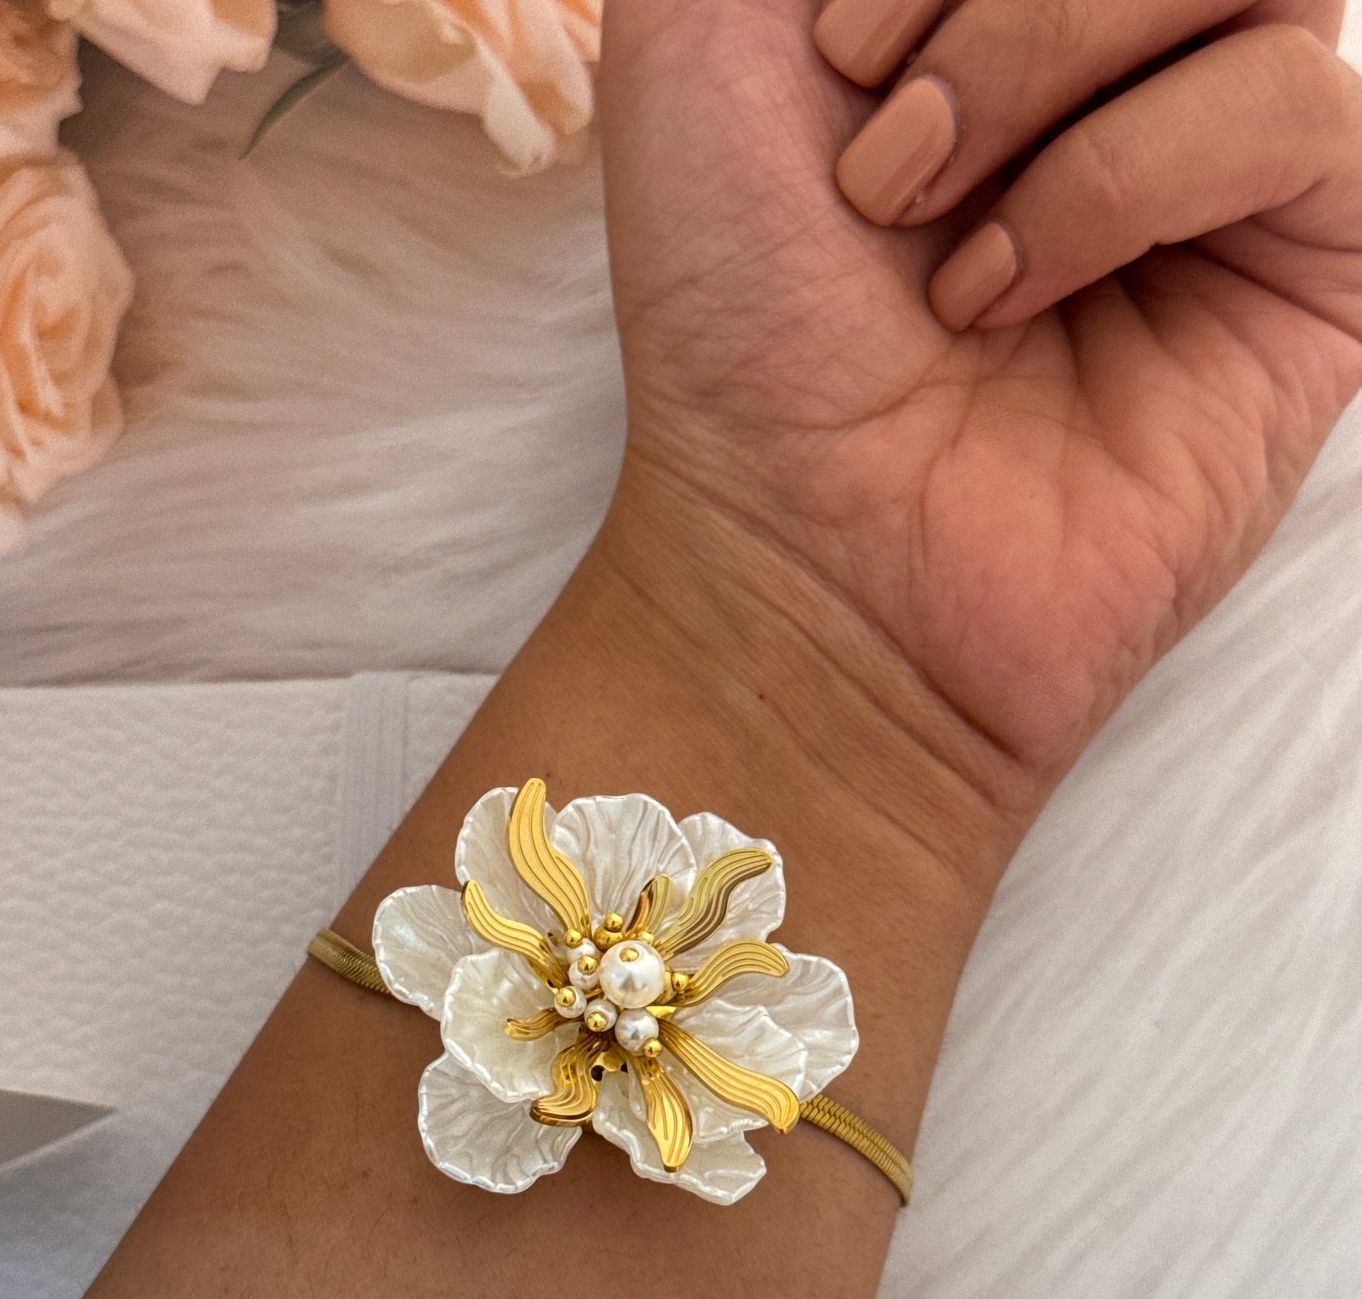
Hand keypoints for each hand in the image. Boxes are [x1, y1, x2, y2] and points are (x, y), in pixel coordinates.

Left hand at [599, 0, 1361, 786]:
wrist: (796, 542)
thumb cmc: (738, 309)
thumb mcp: (701, 31)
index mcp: (999, 0)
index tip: (833, 48)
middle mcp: (1127, 60)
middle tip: (874, 150)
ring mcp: (1230, 158)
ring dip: (1050, 63)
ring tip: (927, 223)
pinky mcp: (1313, 268)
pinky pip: (1302, 111)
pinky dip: (1129, 180)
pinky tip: (1011, 295)